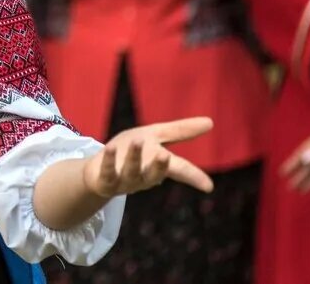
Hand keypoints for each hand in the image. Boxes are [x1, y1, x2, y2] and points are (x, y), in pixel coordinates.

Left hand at [82, 117, 214, 197]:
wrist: (98, 170)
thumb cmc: (130, 152)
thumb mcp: (154, 137)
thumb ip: (180, 132)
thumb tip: (211, 122)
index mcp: (157, 165)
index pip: (179, 170)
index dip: (193, 177)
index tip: (208, 186)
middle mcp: (143, 175)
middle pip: (154, 174)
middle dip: (159, 166)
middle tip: (165, 156)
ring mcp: (124, 179)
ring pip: (131, 171)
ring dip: (134, 157)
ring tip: (138, 141)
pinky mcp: (105, 179)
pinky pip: (108, 171)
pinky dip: (109, 160)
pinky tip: (110, 148)